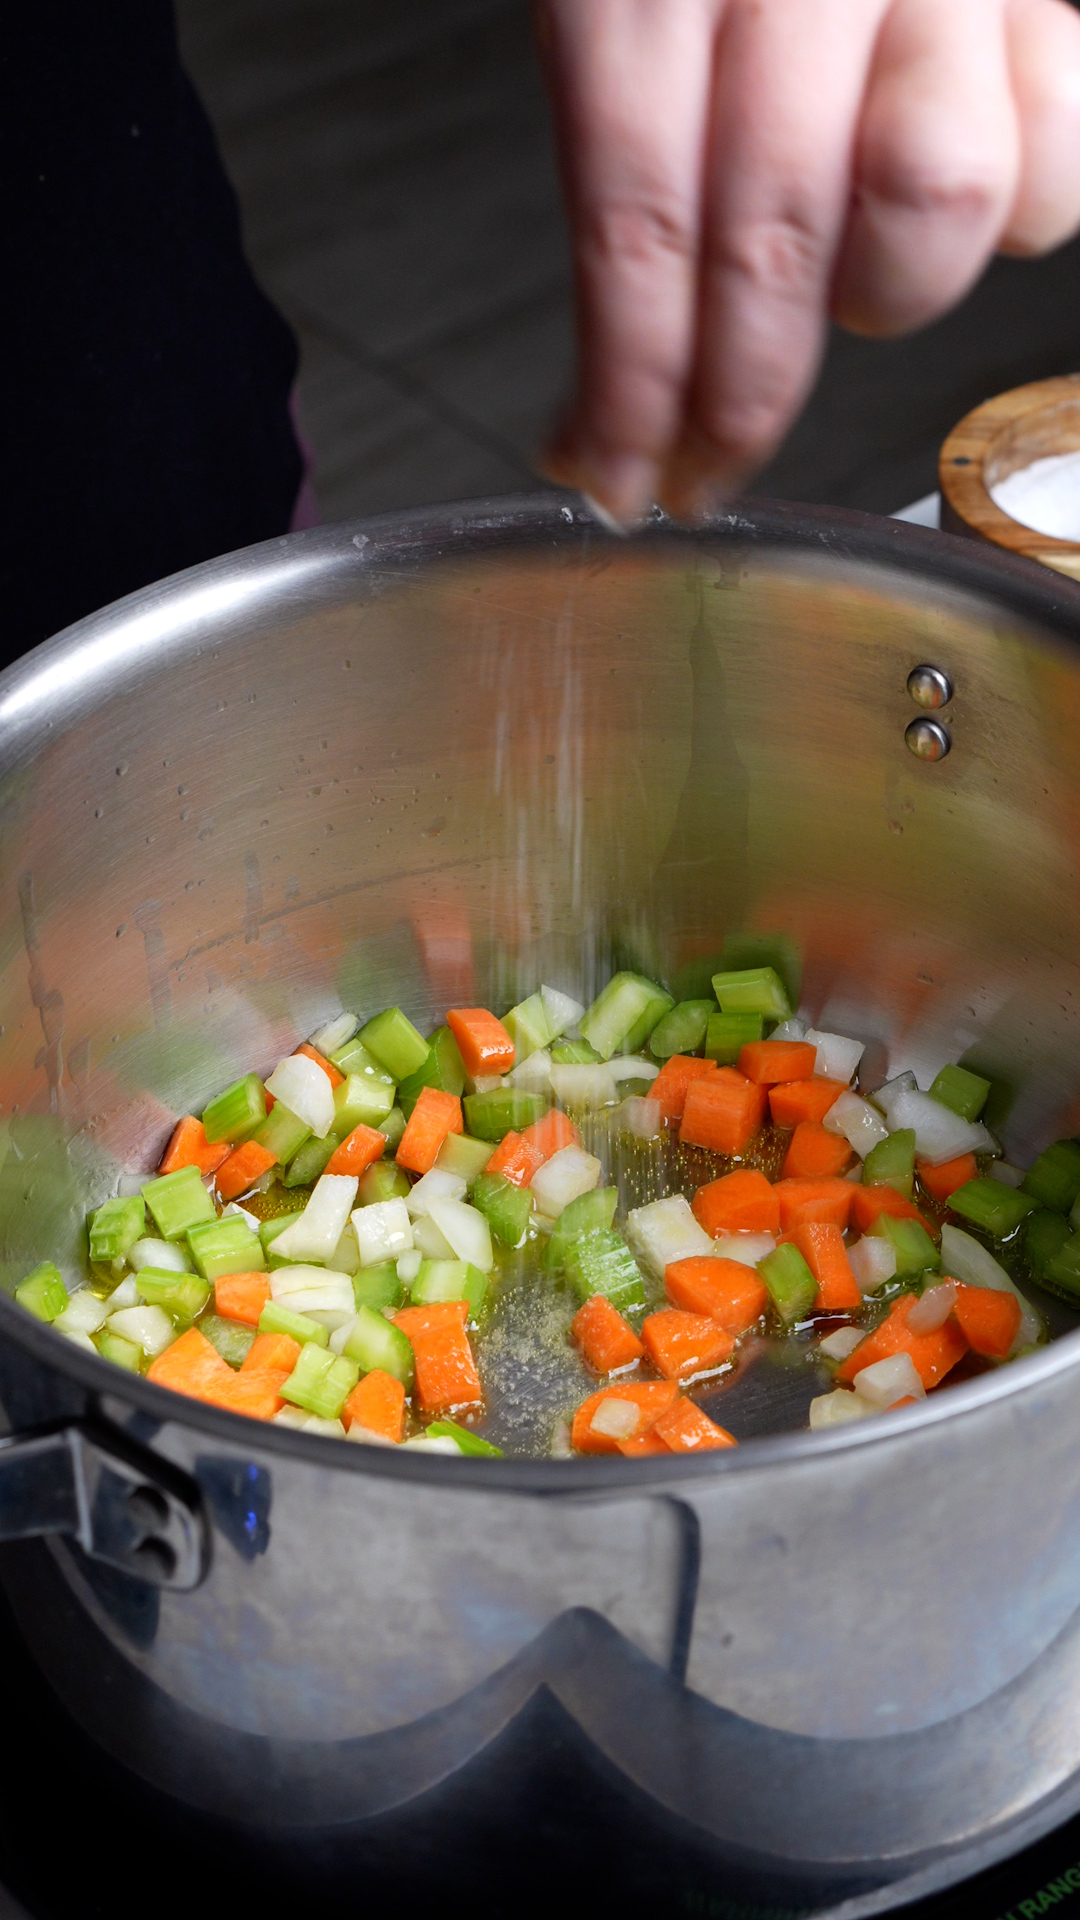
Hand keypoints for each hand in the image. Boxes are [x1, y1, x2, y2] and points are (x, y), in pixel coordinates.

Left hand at [535, 0, 1079, 521]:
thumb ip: (616, 145)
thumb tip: (598, 401)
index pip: (637, 225)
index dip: (630, 390)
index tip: (615, 479)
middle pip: (770, 240)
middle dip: (736, 399)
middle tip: (702, 469)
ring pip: (934, 196)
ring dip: (883, 293)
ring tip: (846, 281)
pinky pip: (1056, 150)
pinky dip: (1014, 213)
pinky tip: (960, 202)